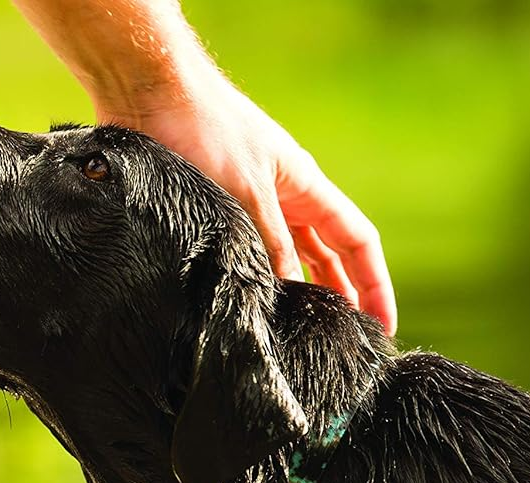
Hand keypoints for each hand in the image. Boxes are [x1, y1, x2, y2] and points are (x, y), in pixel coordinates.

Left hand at [99, 80, 396, 335]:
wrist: (146, 92)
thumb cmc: (202, 129)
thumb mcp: (245, 194)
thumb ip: (270, 245)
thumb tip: (289, 296)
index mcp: (305, 186)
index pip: (357, 241)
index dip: (375, 285)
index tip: (383, 327)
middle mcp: (285, 196)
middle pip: (328, 255)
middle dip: (341, 297)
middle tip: (344, 343)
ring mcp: (251, 204)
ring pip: (288, 257)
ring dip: (299, 292)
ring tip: (302, 335)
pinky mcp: (215, 210)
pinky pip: (249, 253)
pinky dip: (258, 280)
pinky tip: (251, 306)